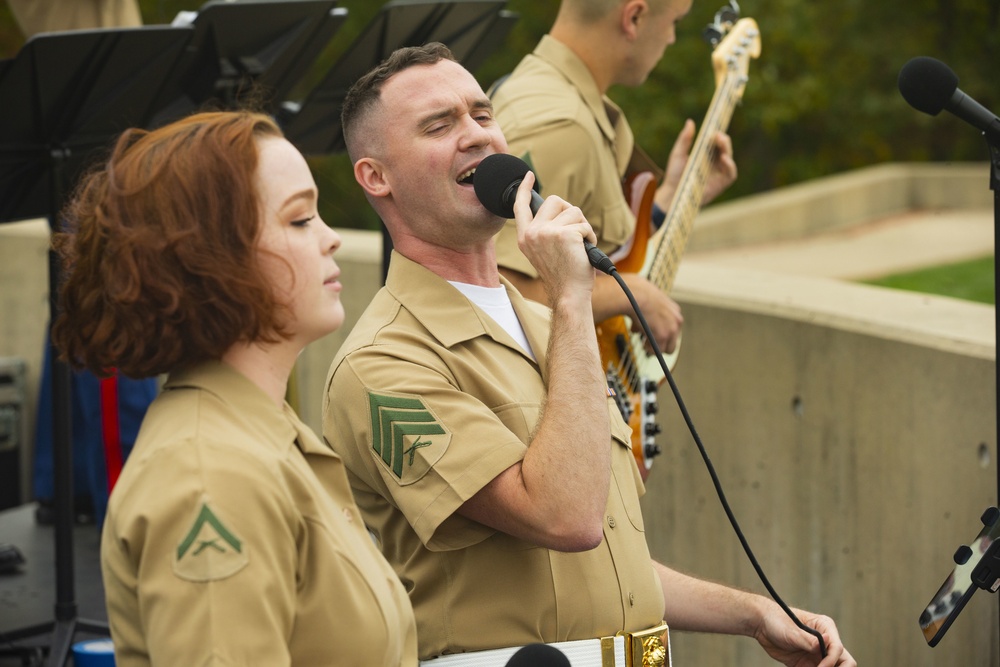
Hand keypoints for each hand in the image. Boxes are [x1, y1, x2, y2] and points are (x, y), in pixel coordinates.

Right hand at [512, 171, 595, 304]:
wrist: (569, 294)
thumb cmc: (563, 276)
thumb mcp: (545, 251)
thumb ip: (545, 231)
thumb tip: (559, 211)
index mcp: (525, 237)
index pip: (521, 206)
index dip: (525, 189)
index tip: (528, 176)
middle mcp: (532, 233)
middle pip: (554, 200)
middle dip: (570, 212)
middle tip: (575, 232)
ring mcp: (546, 232)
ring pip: (573, 211)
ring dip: (583, 227)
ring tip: (581, 246)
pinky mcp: (564, 234)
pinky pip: (584, 224)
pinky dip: (590, 237)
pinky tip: (585, 251)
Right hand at [624, 275, 681, 353]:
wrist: (635, 294)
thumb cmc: (637, 295)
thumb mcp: (649, 302)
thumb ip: (649, 314)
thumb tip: (638, 327)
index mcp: (675, 310)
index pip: (672, 329)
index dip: (661, 333)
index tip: (652, 335)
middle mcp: (677, 320)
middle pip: (673, 342)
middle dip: (660, 343)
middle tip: (647, 341)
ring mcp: (671, 329)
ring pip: (666, 349)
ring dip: (654, 346)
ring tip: (643, 341)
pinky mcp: (663, 336)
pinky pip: (657, 351)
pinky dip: (649, 349)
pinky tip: (642, 343)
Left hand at [654, 119, 737, 211]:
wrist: (672, 193)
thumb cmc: (675, 174)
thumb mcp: (678, 154)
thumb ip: (684, 139)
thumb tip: (690, 121)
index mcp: (705, 153)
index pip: (715, 141)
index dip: (717, 133)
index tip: (714, 126)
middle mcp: (714, 162)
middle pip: (724, 147)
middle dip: (723, 139)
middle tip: (717, 135)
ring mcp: (719, 172)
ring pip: (729, 157)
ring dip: (727, 149)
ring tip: (720, 142)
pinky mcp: (722, 183)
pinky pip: (731, 173)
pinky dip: (730, 165)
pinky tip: (724, 158)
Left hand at [754, 606, 856, 666]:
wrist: (761, 625)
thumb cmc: (777, 620)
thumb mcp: (791, 630)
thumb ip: (808, 639)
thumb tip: (825, 642)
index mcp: (826, 628)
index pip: (838, 649)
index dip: (831, 661)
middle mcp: (826, 642)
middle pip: (845, 661)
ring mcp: (818, 654)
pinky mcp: (808, 664)